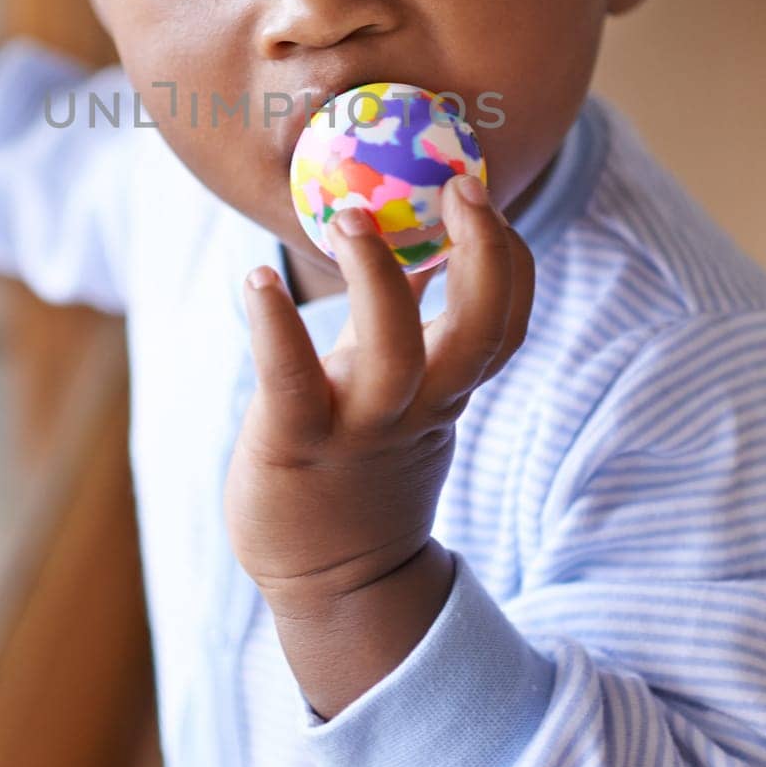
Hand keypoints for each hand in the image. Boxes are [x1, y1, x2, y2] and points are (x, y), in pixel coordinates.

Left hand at [225, 175, 536, 616]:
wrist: (331, 580)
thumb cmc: (360, 465)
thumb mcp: (404, 395)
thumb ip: (411, 329)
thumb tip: (408, 241)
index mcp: (446, 389)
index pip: (506, 322)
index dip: (510, 258)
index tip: (480, 190)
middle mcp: (416, 405)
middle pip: (477, 331)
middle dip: (483, 255)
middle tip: (460, 186)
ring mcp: (359, 426)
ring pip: (392, 350)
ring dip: (377, 277)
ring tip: (351, 216)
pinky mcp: (295, 443)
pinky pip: (291, 379)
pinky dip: (275, 327)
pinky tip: (256, 280)